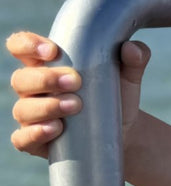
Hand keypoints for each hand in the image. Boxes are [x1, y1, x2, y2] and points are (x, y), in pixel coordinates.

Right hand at [8, 31, 150, 157]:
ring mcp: (31, 115)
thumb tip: (131, 48)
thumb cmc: (115, 96)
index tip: (52, 51)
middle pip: (22, 79)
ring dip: (47, 106)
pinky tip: (56, 129)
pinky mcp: (34, 140)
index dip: (28, 45)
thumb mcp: (128, 76)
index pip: (22, 46)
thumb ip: (134, 57)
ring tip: (75, 106)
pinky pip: (22, 138)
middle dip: (46, 79)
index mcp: (47, 65)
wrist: (123, 131)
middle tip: (76, 82)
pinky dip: (35, 133)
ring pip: (23, 108)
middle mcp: (33, 89)